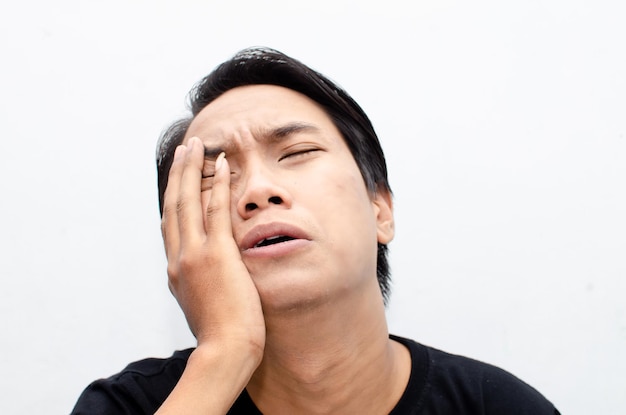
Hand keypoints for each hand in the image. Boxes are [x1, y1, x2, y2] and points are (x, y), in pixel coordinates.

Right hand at [161, 136, 264, 355]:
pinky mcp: (217, 255)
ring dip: (192, 170)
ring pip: (189, 202)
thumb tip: (203, 275)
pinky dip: (217, 185)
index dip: (173, 196)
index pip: (170, 224)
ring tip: (196, 146)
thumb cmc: (220, 333)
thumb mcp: (200, 304)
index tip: (178, 178)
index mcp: (175, 270)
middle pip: (174, 205)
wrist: (225, 350)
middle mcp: (179, 257)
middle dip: (178, 174)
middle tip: (184, 149)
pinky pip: (216, 211)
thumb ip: (198, 283)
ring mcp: (196, 255)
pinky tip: (221, 165)